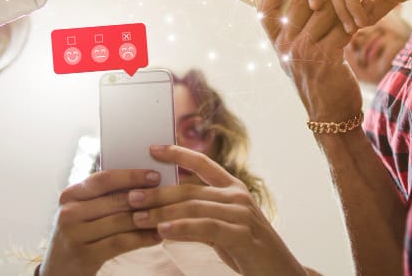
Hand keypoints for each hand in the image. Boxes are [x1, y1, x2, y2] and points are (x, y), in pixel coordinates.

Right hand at [39, 169, 161, 275]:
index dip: (131, 176)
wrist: (58, 270)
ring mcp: (75, 234)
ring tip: (168, 216)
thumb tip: (144, 182)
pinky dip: (142, 239)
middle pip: (115, 200)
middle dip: (146, 197)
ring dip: (148, 218)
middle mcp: (69, 212)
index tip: (155, 175)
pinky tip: (157, 237)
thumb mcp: (82, 211)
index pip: (104, 179)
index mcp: (70, 194)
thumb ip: (104, 196)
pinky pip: (120, 242)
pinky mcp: (84, 255)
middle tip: (169, 195)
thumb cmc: (78, 234)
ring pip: (120, 221)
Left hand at [129, 145, 307, 275]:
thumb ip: (201, 213)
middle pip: (190, 188)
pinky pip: (206, 228)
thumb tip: (166, 210)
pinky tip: (162, 232)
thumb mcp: (224, 226)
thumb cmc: (248, 249)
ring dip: (162, 212)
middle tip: (131, 196)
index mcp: (233, 188)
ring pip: (194, 207)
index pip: (202, 162)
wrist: (280, 272)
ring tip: (138, 216)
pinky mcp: (242, 235)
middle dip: (158, 192)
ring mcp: (242, 214)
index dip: (177, 153)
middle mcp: (238, 196)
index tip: (152, 148)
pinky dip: (182, 228)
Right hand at [260, 0, 359, 122]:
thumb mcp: (298, 59)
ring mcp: (304, 52)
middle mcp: (286, 47)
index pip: (265, 12)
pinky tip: (368, 10)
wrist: (330, 116)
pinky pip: (342, 28)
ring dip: (344, 0)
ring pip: (323, 12)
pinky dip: (357, 17)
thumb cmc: (318, 83)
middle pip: (299, 3)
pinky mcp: (326, 58)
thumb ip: (297, 35)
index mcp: (277, 45)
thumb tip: (310, 2)